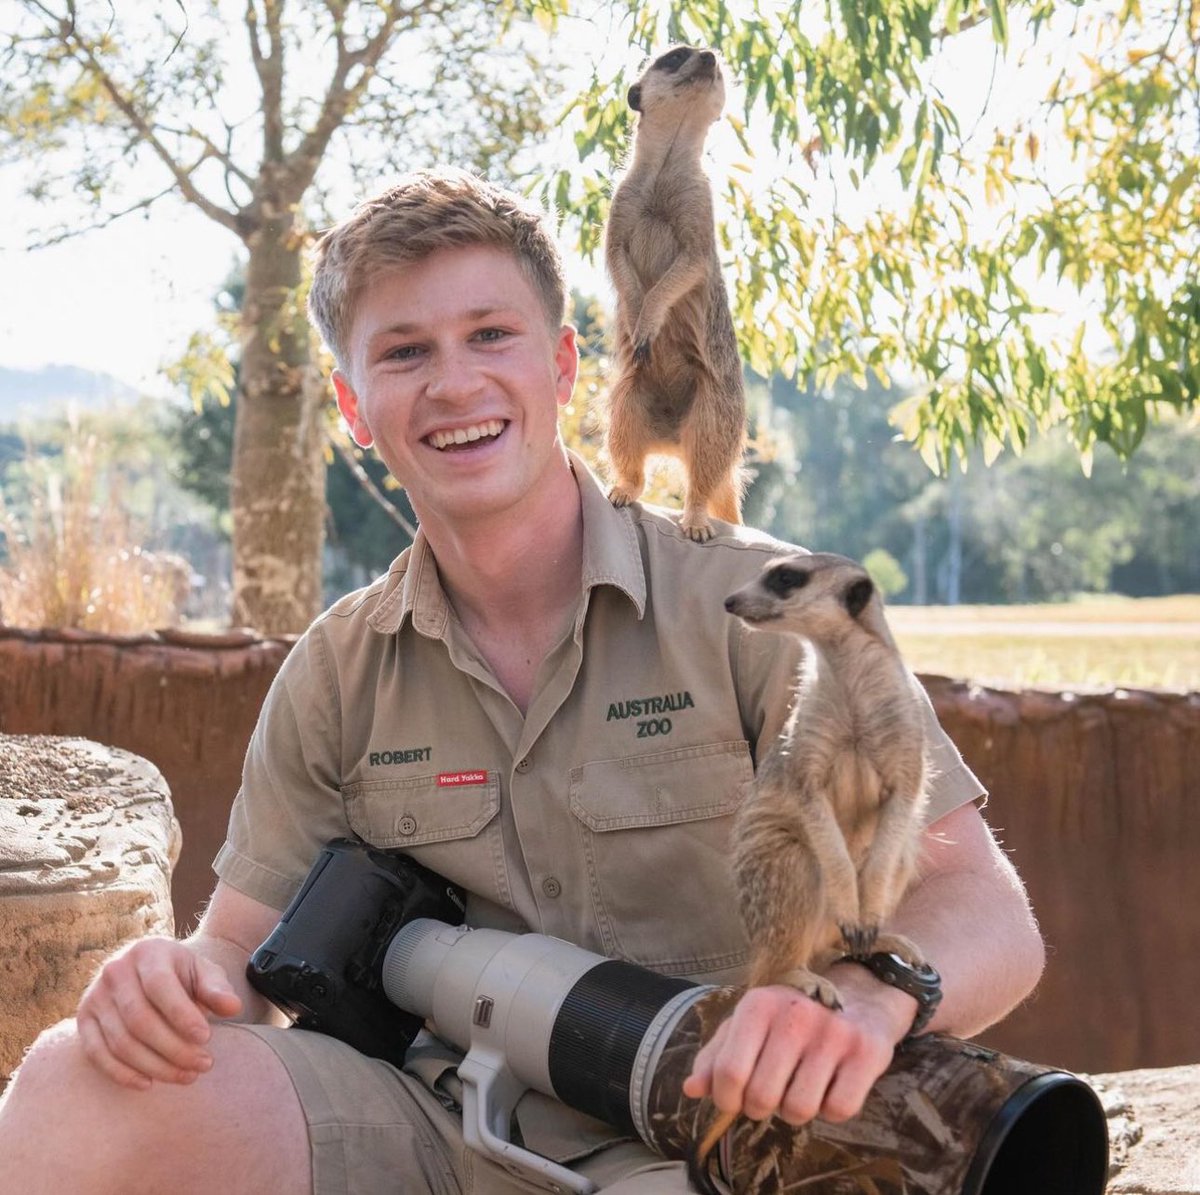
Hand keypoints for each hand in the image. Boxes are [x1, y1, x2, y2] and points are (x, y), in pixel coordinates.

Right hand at [76, 936, 242, 1090]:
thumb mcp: (202, 971)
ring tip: (187, 1076)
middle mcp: (115, 972)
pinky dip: (122, 1074)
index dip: (182, 1015)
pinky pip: (97, 1054)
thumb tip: (233, 1008)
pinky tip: (149, 1084)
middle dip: (174, 1048)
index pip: (160, 987)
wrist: (147, 968)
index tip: (206, 1038)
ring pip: (121, 1042)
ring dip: (154, 1066)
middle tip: (203, 1065)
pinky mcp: (84, 1021)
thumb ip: (216, 988)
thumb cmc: (181, 973)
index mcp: (147, 952)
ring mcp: (95, 997)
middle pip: (140, 1020)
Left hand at [681, 980, 899, 1125]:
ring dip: (796, 1110)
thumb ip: (716, 1056)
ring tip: (801, 1085)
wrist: (860, 997)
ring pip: (799, 1110)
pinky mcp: (867, 1052)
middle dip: (761, 1107)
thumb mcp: (749, 1025)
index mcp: (758, 1004)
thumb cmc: (791, 1018)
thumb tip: (691, 1089)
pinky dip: (831, 1110)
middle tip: (772, 1091)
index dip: (727, 1100)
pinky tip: (831, 1084)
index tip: (735, 1099)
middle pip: (762, 1097)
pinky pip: (839, 1110)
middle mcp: (795, 1015)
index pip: (729, 1073)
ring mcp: (833, 1033)